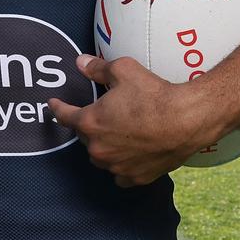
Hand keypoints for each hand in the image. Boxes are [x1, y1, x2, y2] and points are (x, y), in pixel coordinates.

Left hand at [47, 54, 220, 186]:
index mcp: (90, 122)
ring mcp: (117, 165)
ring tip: (115, 134)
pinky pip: (120, 175)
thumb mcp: (122, 70)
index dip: (57, 108)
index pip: (64, 116)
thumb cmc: (154, 94)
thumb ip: (97, 68)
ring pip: (101, 157)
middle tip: (102, 114)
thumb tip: (81, 63)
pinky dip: (120, 167)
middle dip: (89, 126)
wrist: (187, 120)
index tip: (53, 105)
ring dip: (103, 147)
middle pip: (85, 137)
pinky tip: (126, 158)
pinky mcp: (136, 176)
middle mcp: (99, 148)